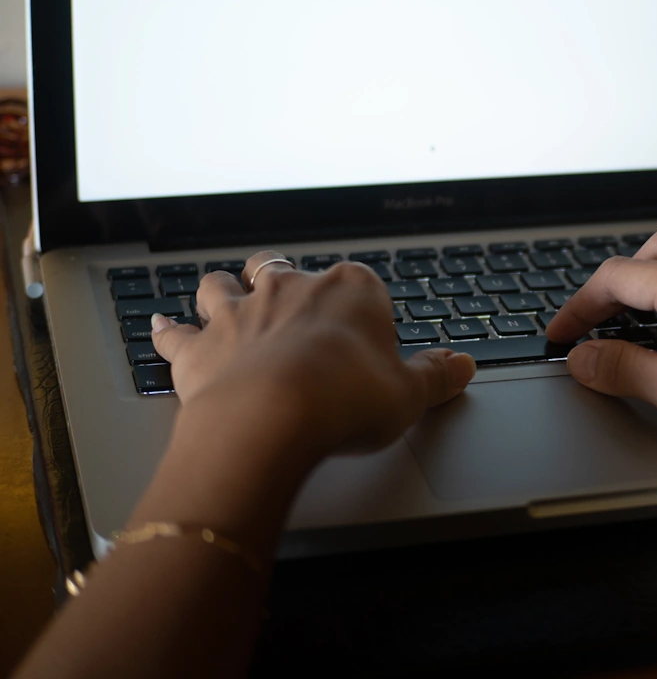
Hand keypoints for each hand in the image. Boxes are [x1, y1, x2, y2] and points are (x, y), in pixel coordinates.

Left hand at [149, 251, 475, 465]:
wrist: (273, 419)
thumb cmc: (347, 400)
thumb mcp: (410, 394)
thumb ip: (436, 377)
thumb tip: (462, 367)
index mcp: (350, 291)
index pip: (361, 285)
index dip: (363, 308)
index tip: (368, 333)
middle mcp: (291, 289)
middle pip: (284, 270)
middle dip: (284, 279)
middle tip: (290, 297)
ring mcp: (240, 313)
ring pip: (224, 285)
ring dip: (223, 290)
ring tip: (225, 297)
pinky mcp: (198, 348)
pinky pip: (175, 332)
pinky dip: (167, 330)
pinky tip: (161, 326)